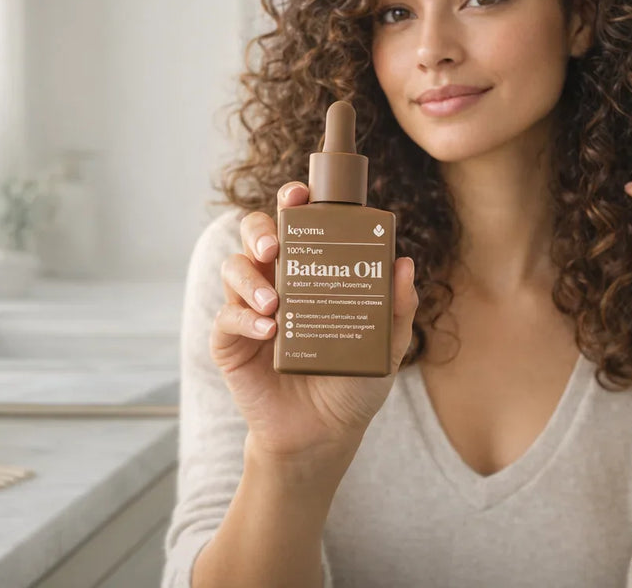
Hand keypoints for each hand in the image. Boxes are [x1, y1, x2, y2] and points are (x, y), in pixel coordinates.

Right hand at [213, 181, 418, 461]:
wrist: (324, 435)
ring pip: (234, 268)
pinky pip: (227, 316)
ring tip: (276, 303)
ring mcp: (250, 309)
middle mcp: (276, 281)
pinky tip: (269, 330)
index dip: (294, 202)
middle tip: (276, 247)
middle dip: (261, 230)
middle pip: (255, 234)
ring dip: (250, 278)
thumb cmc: (353, 385)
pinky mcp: (231, 341)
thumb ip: (396, 308)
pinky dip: (245, 318)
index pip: (297, 225)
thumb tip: (404, 263)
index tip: (301, 195)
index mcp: (310, 271)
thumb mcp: (385, 347)